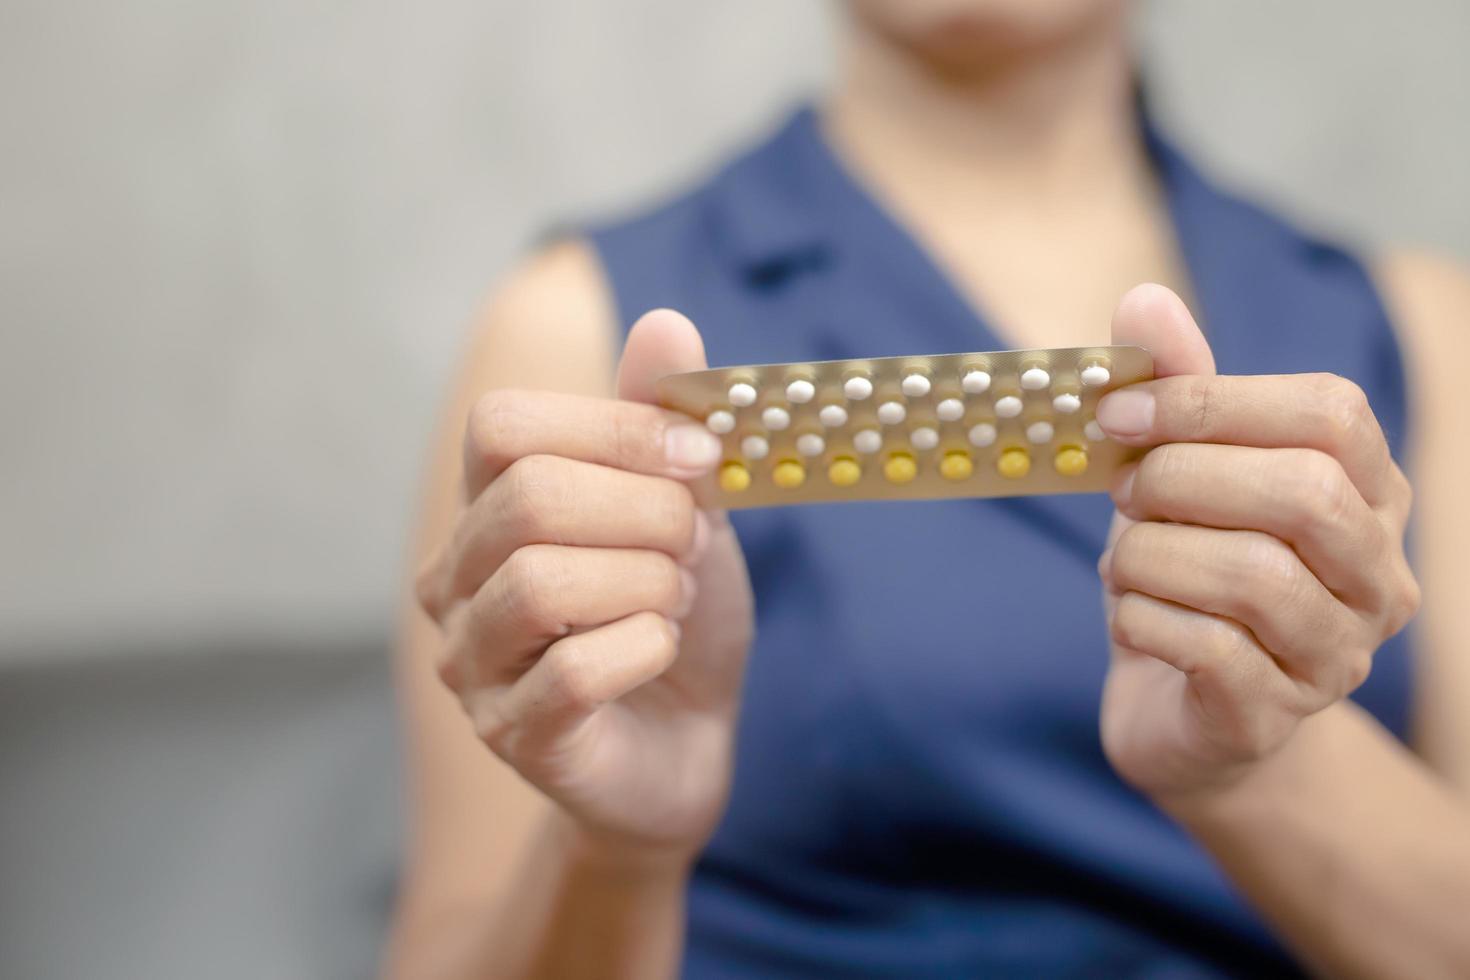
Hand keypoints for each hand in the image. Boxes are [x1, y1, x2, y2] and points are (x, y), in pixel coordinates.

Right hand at [416, 309, 753, 862]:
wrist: (686, 739)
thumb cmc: (671, 612)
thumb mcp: (683, 507)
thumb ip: (664, 424)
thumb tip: (666, 322)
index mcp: (488, 505)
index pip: (503, 425)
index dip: (613, 429)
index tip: (701, 458)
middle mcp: (456, 578)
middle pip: (528, 498)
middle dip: (645, 512)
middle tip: (689, 547)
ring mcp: (472, 661)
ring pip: (540, 584)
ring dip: (643, 583)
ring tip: (672, 598)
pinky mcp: (511, 734)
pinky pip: (572, 673)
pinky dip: (644, 649)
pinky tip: (660, 651)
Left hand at [1096, 285, 1419, 802]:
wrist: (1178, 711)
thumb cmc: (1185, 574)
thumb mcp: (1176, 476)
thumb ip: (1172, 392)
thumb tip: (1144, 299)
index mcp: (1367, 493)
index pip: (1331, 414)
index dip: (1213, 402)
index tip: (1118, 411)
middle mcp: (1378, 576)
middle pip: (1304, 492)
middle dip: (1182, 479)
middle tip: (1122, 492)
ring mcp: (1337, 656)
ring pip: (1257, 576)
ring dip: (1154, 556)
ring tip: (1122, 562)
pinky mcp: (1275, 718)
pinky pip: (1211, 650)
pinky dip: (1142, 621)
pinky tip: (1129, 617)